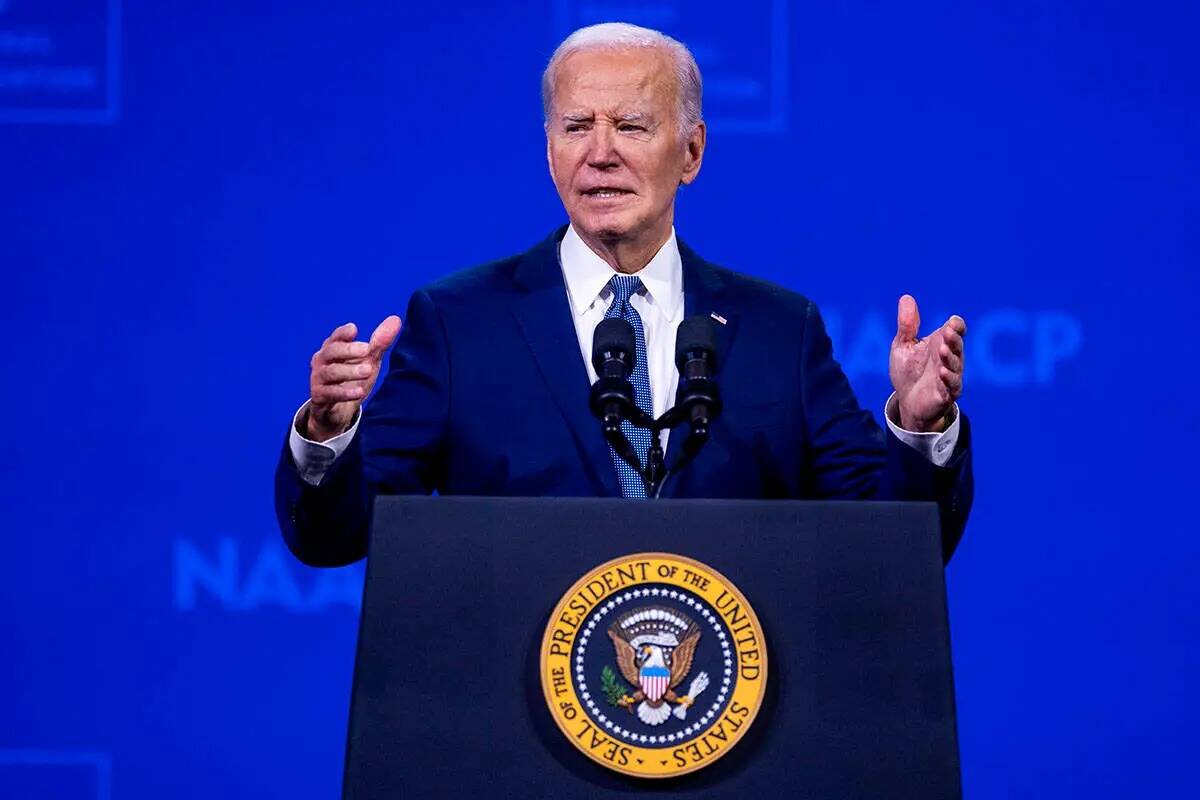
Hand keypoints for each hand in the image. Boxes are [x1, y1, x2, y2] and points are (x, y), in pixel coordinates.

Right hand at [306, 316, 401, 441]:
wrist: (337, 411)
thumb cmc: (352, 379)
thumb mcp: (368, 360)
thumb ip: (379, 342)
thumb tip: (396, 319)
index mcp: (332, 349)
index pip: (335, 337)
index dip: (343, 333)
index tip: (354, 329)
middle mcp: (321, 362)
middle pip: (331, 352)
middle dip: (348, 350)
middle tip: (367, 350)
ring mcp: (318, 379)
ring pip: (331, 372)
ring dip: (349, 371)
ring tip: (368, 370)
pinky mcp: (319, 397)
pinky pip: (330, 394)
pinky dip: (345, 392)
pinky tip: (359, 392)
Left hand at [888, 295, 964, 432]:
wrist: (907, 402)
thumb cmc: (908, 372)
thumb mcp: (903, 346)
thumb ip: (907, 325)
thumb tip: (906, 297)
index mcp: (941, 343)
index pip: (956, 330)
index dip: (956, 326)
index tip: (952, 322)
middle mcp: (949, 358)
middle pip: (957, 345)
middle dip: (954, 339)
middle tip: (947, 333)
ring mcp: (950, 376)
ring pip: (956, 365)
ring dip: (951, 358)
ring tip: (943, 350)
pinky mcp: (946, 394)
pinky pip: (951, 386)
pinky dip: (949, 379)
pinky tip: (943, 372)